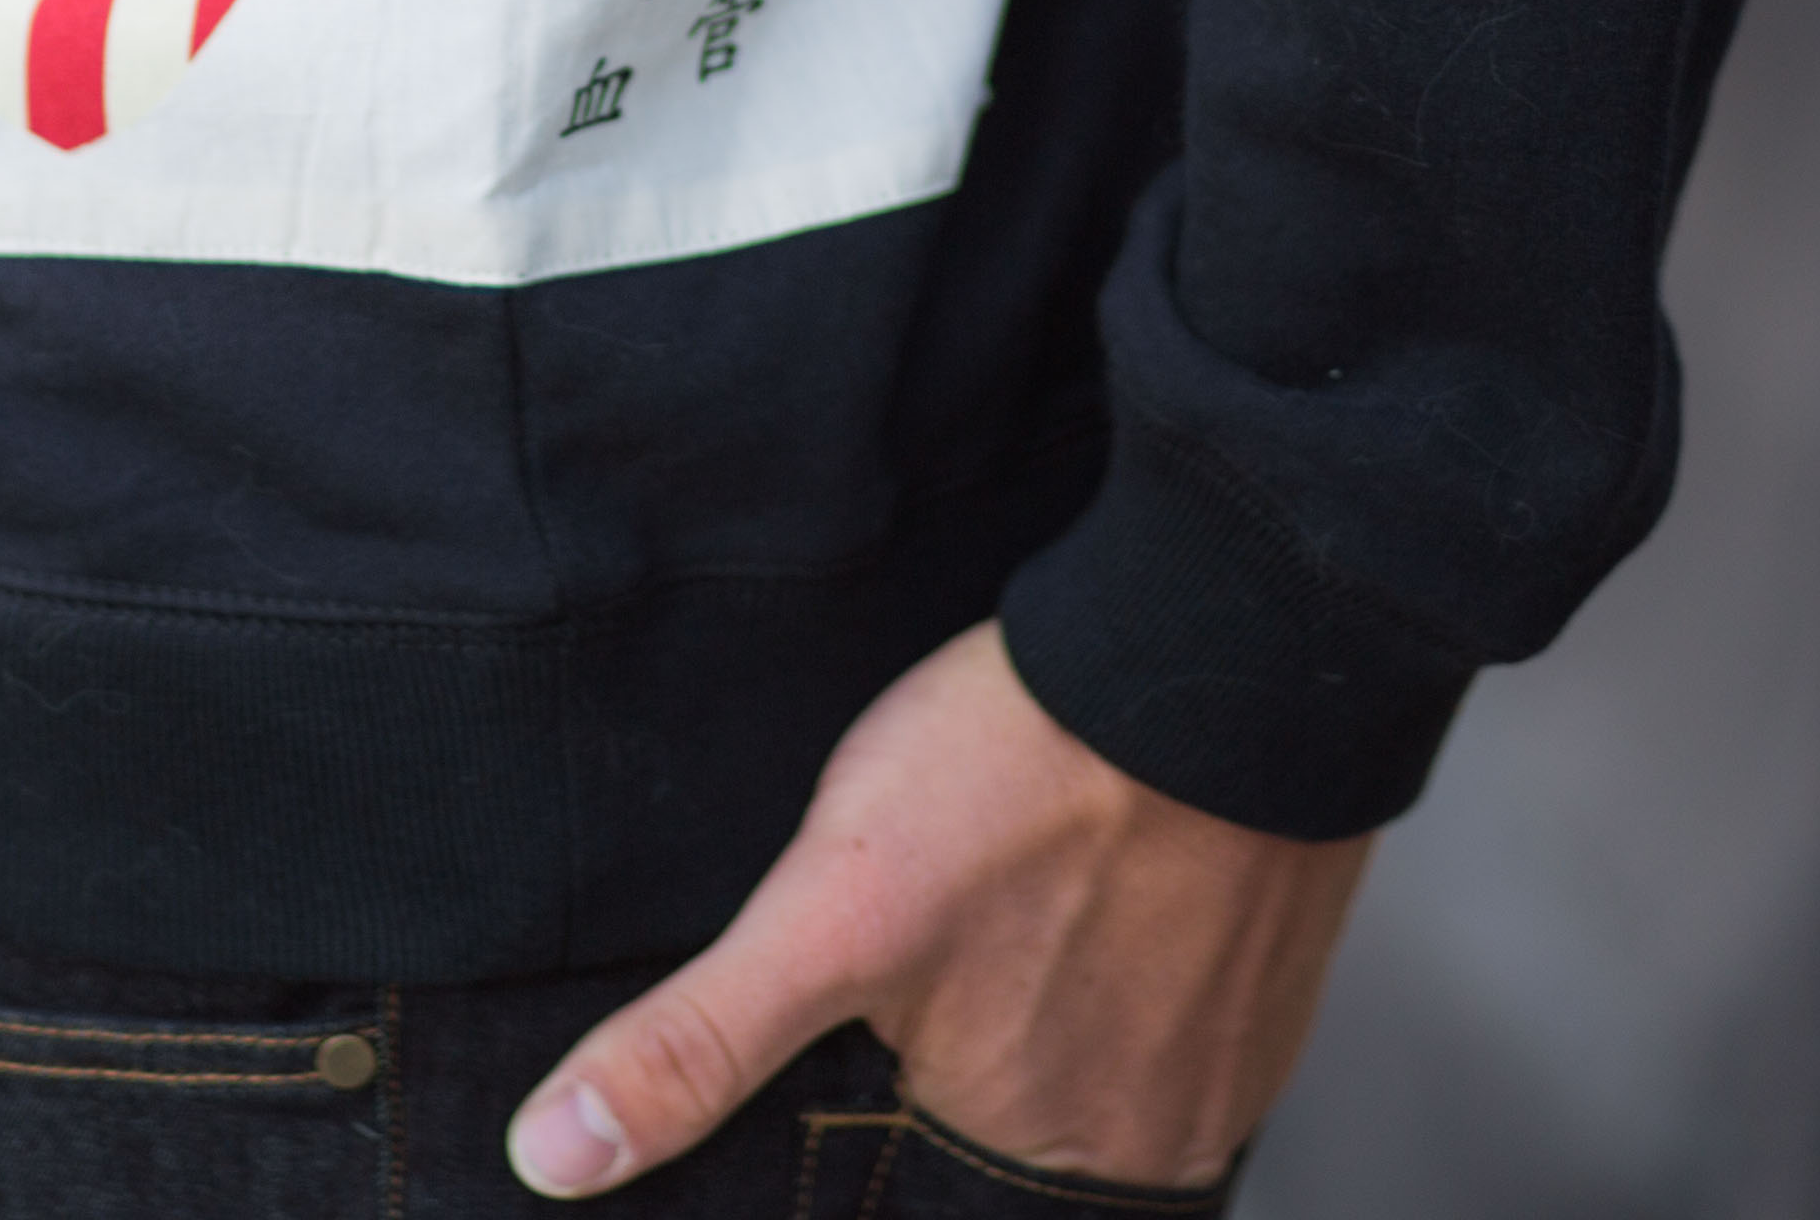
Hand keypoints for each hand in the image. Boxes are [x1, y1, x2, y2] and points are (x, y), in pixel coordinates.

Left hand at [502, 620, 1371, 1197]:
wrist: (1216, 653)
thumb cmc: (1032, 773)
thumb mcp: (824, 912)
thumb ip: (698, 1045)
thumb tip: (560, 1154)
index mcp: (1028, 1157)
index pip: (906, 1192)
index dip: (868, 1124)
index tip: (863, 1048)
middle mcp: (1140, 1145)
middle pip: (999, 1145)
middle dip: (944, 1079)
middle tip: (926, 969)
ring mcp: (1216, 1070)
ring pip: (1082, 1080)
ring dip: (1029, 1030)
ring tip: (994, 929)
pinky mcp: (1259, 991)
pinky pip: (1159, 1020)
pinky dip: (1106, 978)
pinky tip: (1067, 903)